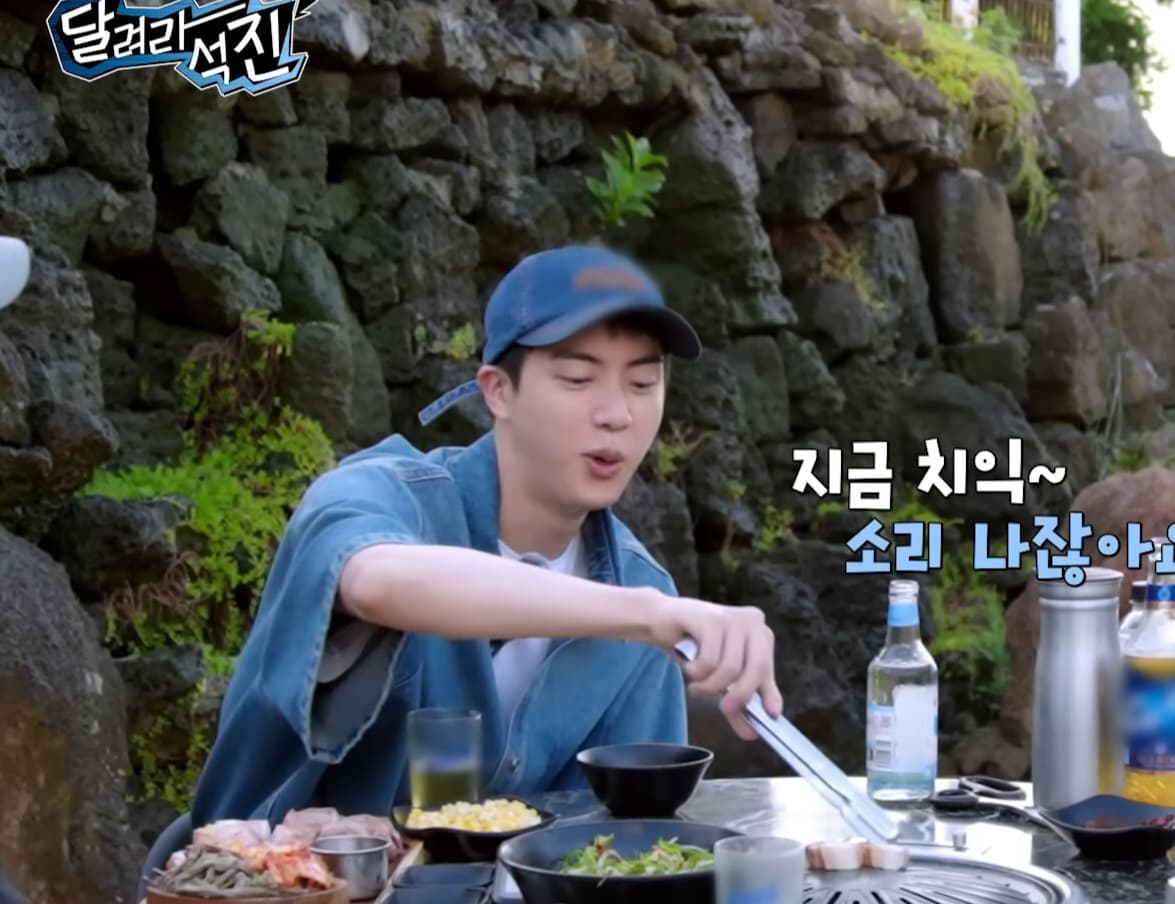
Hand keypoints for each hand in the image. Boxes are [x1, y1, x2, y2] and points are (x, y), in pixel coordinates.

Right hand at [648, 595, 782, 740]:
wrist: (660, 620)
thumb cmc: (692, 647)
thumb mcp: (719, 677)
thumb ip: (737, 701)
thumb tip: (751, 733)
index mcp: (759, 634)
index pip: (767, 671)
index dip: (766, 696)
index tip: (767, 718)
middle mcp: (752, 621)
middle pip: (755, 669)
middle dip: (739, 696)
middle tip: (724, 709)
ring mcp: (732, 618)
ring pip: (730, 668)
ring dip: (710, 686)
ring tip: (696, 685)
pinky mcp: (711, 619)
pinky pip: (709, 661)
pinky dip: (696, 673)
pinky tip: (689, 667)